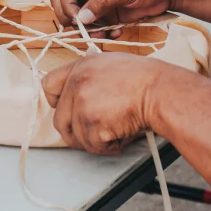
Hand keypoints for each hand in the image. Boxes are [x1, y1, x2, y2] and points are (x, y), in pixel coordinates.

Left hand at [42, 53, 165, 154]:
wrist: (162, 91)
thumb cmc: (146, 80)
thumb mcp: (111, 64)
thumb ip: (89, 77)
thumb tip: (78, 95)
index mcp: (81, 67)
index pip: (48, 86)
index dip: (57, 103)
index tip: (70, 111)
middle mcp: (77, 83)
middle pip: (60, 120)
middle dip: (77, 132)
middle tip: (96, 133)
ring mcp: (82, 103)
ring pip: (77, 137)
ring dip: (96, 141)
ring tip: (117, 131)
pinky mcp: (92, 123)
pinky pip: (93, 146)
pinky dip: (109, 147)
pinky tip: (122, 135)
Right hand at [49, 0, 179, 35]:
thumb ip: (101, 3)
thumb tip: (80, 19)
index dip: (67, 6)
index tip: (78, 21)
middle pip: (65, 3)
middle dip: (72, 19)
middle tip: (86, 30)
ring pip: (79, 17)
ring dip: (88, 29)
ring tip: (104, 34)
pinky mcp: (108, 12)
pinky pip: (95, 25)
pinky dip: (101, 32)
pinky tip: (116, 33)